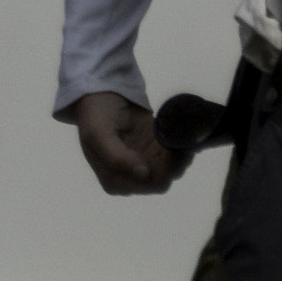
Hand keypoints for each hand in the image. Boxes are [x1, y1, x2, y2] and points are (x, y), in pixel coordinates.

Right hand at [70, 91, 189, 195]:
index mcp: (114, 181)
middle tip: (185, 138)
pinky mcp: (155, 152)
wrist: (102, 95)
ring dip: (182, 152)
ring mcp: (145, 164)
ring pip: (173, 169)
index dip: (167, 169)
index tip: (174, 148)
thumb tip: (144, 174)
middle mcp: (131, 178)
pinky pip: (174, 156)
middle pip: (164, 178)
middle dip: (177, 161)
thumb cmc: (96, 116)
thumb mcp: (98, 135)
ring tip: (184, 133)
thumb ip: (117, 158)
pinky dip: (181, 145)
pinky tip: (183, 132)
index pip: (150, 184)